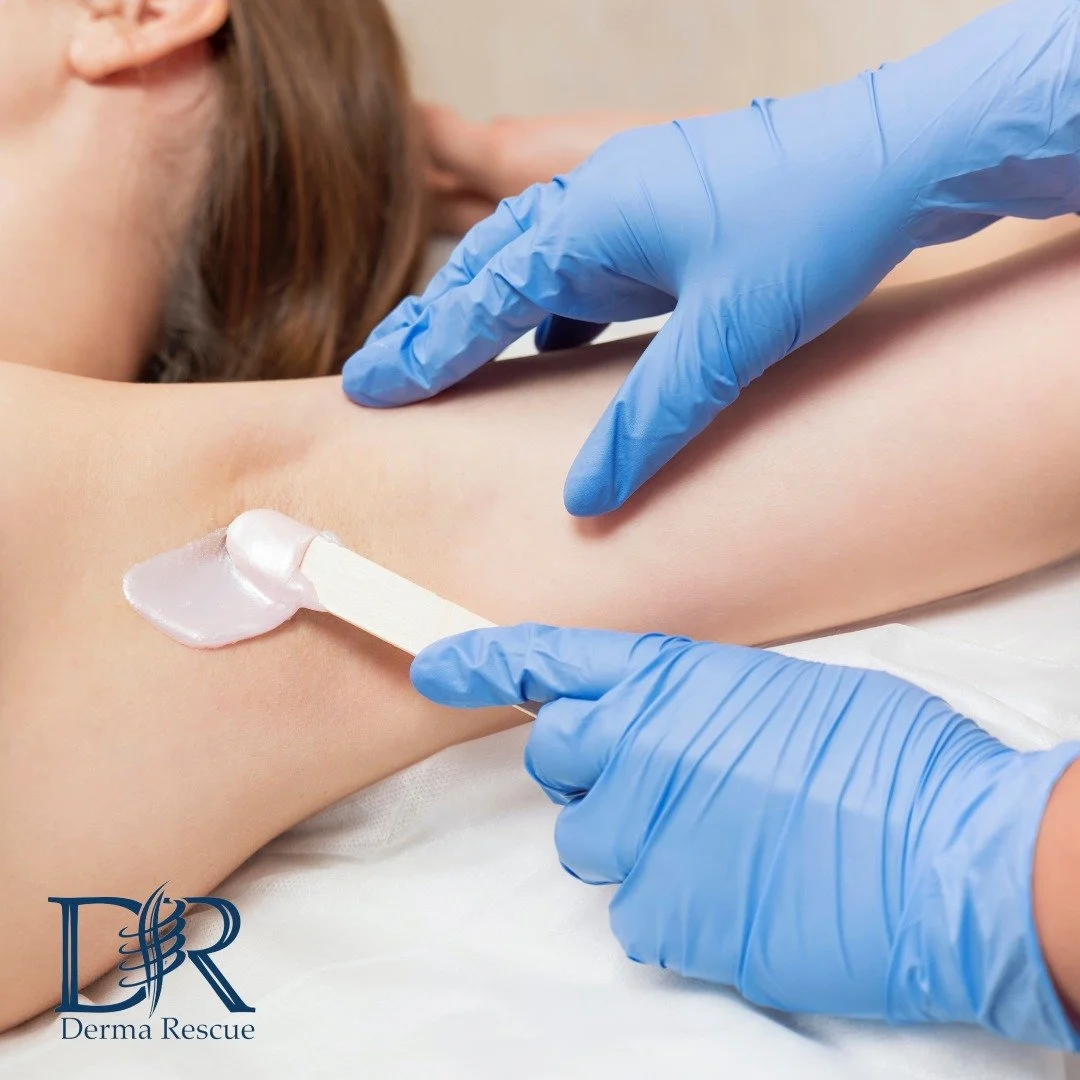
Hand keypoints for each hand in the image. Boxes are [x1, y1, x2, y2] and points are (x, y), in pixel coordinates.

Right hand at [347, 0, 1079, 515]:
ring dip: (488, 316)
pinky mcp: (667, 219)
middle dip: (431, 327)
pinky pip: (586, 269)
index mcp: (591, 218)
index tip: (367, 389)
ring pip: (532, 267)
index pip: (480, 294)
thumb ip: (649, 421)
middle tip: (379, 377)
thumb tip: (583, 501)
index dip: (421, 349)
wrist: (905, 152)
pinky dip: (555, 310)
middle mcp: (597, 202)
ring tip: (450, 365)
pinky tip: (555, 347)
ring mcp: (631, 205)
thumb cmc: (817, 224)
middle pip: (488, 270)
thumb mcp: (728, 338)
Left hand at [412, 624, 1079, 1048]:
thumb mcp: (785, 695)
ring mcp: (640, 834)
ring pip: (585, 841)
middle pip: (554, 758)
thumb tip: (671, 724)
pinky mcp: (660, 917)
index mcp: (672, 679)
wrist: (951, 859)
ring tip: (720, 845)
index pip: (547, 661)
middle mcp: (636, 746)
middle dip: (590, 767)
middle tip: (661, 781)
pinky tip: (735, 894)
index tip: (432, 663)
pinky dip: (672, 904)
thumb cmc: (890, 764)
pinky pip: (631, 910)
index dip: (480, 661)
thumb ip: (701, 704)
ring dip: (634, 842)